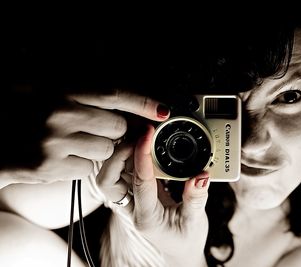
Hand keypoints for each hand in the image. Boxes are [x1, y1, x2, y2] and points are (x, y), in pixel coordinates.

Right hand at [1, 90, 168, 186]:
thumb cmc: (19, 113)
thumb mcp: (45, 89)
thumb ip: (81, 94)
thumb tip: (121, 103)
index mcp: (60, 89)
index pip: (113, 94)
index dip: (142, 102)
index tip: (162, 110)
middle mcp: (59, 113)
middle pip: (117, 126)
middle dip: (114, 131)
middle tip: (96, 129)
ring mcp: (54, 141)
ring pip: (106, 150)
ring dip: (97, 149)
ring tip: (72, 144)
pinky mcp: (48, 166)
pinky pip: (87, 169)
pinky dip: (80, 166)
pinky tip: (61, 158)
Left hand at [103, 125, 209, 266]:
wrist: (179, 250)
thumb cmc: (185, 239)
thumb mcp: (195, 221)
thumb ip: (196, 198)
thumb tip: (201, 175)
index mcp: (146, 218)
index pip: (138, 183)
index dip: (141, 156)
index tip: (148, 135)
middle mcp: (132, 208)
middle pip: (109, 178)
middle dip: (120, 152)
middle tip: (140, 134)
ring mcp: (131, 199)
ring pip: (112, 172)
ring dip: (123, 151)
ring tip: (141, 135)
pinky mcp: (135, 191)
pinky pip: (125, 170)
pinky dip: (131, 154)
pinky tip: (143, 144)